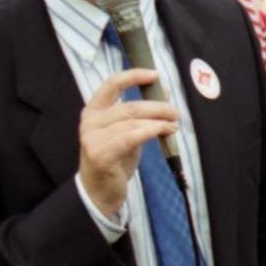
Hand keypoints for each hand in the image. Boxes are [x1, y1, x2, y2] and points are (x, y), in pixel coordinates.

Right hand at [79, 67, 178, 217]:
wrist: (98, 191)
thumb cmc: (114, 159)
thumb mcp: (127, 132)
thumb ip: (141, 114)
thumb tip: (163, 91)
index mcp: (93, 111)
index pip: (111, 84)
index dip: (133, 76)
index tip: (155, 74)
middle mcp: (90, 121)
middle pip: (130, 107)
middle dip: (158, 107)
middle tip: (176, 111)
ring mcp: (93, 138)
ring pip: (133, 122)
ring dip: (159, 121)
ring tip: (174, 124)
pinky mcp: (101, 154)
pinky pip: (132, 137)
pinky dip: (153, 131)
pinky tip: (166, 131)